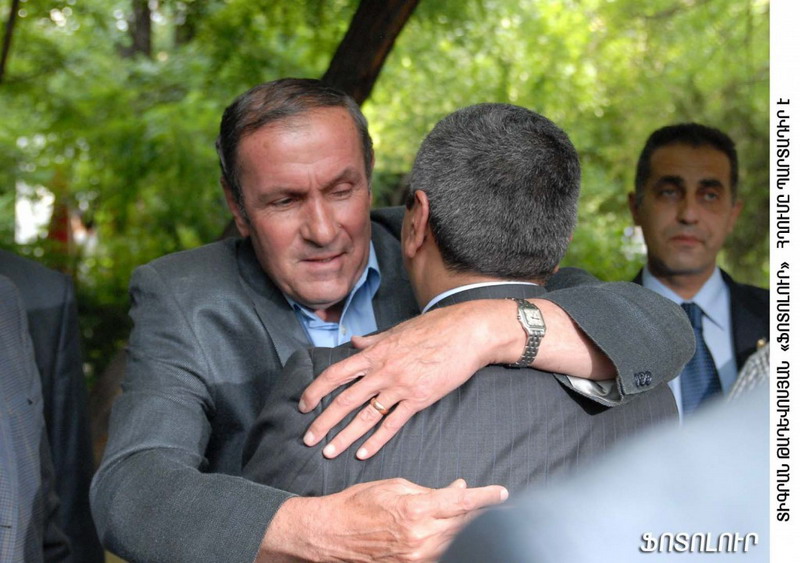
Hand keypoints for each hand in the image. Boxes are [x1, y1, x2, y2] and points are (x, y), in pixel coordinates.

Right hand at [257, 478, 507, 561]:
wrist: (331, 534)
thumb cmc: (358, 504)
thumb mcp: (395, 486)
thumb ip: (430, 490)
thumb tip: (458, 489)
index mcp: (416, 510)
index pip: (462, 503)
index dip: (486, 497)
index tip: (502, 492)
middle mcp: (420, 537)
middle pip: (464, 525)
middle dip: (480, 514)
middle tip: (492, 506)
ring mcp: (416, 557)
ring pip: (455, 542)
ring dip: (467, 529)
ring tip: (474, 519)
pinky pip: (439, 554)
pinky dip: (449, 542)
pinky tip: (452, 534)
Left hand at [299, 300, 502, 459]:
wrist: (466, 333)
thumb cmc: (433, 328)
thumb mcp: (397, 331)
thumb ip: (373, 340)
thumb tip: (355, 342)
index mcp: (375, 353)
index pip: (336, 374)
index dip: (316, 391)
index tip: (303, 405)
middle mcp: (383, 371)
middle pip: (345, 400)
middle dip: (323, 422)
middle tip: (308, 439)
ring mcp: (401, 386)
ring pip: (366, 417)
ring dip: (344, 437)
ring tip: (328, 453)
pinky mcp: (420, 399)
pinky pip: (393, 424)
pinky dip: (376, 441)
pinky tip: (362, 454)